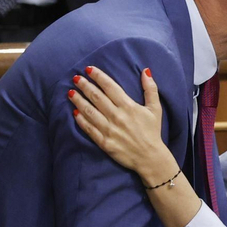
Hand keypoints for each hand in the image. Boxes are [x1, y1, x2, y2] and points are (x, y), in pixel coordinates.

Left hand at [68, 66, 181, 183]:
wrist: (149, 157)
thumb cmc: (152, 132)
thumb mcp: (155, 109)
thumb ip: (151, 89)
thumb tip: (145, 70)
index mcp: (128, 106)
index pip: (110, 87)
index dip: (99, 77)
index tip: (89, 69)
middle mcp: (117, 116)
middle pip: (96, 97)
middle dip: (85, 86)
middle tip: (75, 78)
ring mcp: (109, 130)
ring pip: (89, 111)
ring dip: (78, 100)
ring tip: (70, 92)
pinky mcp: (104, 142)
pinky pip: (89, 129)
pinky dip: (80, 120)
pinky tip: (74, 112)